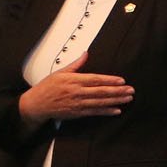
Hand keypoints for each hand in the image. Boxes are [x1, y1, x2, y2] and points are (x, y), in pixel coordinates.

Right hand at [17, 52, 133, 121]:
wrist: (36, 104)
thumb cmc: (47, 87)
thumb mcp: (60, 72)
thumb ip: (75, 64)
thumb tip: (85, 54)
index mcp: (74, 80)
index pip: (96, 79)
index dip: (110, 80)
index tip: (122, 80)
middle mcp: (77, 92)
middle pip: (101, 91)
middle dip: (118, 91)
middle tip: (130, 90)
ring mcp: (77, 103)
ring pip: (100, 102)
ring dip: (115, 100)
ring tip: (127, 99)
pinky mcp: (77, 113)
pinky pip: (94, 112)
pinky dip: (106, 111)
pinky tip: (116, 110)